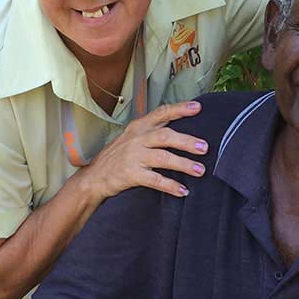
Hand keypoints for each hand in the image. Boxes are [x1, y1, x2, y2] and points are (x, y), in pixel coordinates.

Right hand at [80, 101, 207, 200]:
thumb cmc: (117, 157)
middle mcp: (137, 139)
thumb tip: (181, 131)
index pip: (161, 113)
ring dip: (183, 164)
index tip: (198, 107)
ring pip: (163, 158)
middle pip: (166, 136)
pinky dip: (170, 185)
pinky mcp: (131, 174)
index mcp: (139, 127)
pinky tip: (183, 191)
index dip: (180, 109)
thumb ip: (152, 132)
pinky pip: (155, 180)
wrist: (93, 177)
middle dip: (187, 141)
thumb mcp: (132, 138)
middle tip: (205, 148)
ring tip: (200, 170)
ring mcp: (133, 156)